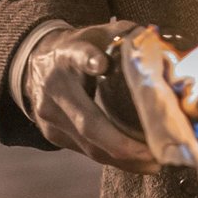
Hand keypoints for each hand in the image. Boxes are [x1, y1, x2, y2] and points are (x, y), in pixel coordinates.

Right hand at [23, 20, 154, 171]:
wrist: (35, 61)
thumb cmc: (82, 46)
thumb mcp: (99, 33)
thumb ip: (126, 36)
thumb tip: (162, 47)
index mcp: (68, 55)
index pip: (78, 57)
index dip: (89, 60)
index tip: (101, 64)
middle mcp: (55, 88)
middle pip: (89, 122)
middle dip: (123, 144)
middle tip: (154, 154)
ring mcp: (50, 115)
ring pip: (89, 146)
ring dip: (123, 159)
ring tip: (154, 164)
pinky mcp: (51, 134)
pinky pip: (86, 151)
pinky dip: (113, 159)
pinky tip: (137, 162)